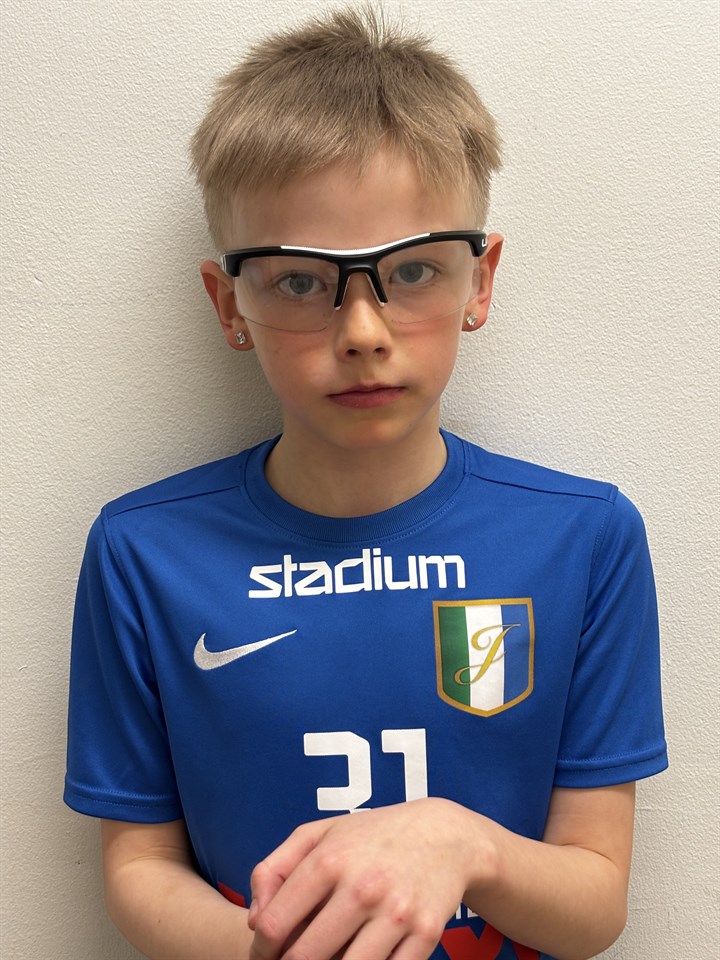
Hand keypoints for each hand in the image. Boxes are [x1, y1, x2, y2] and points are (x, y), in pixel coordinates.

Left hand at [247, 798, 483, 959]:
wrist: (443, 834)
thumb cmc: (370, 837)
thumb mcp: (319, 834)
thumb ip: (274, 870)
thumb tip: (254, 922)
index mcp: (330, 860)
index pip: (273, 925)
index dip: (260, 950)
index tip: (264, 955)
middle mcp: (362, 887)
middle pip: (303, 958)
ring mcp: (396, 914)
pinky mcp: (425, 936)